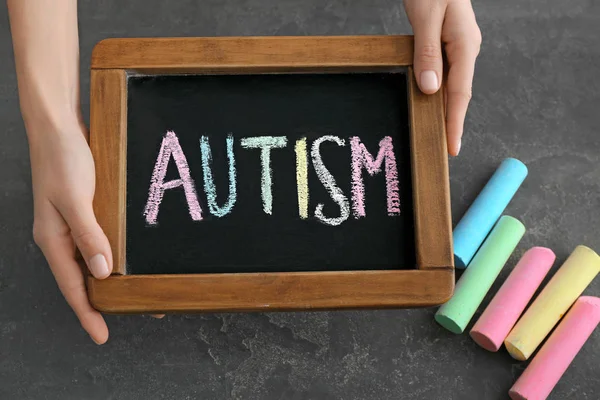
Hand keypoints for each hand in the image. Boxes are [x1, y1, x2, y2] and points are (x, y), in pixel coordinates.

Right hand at [29, 122, 112, 343]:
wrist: (58, 126)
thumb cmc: (62, 159)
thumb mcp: (75, 198)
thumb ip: (89, 234)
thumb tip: (103, 272)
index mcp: (53, 239)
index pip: (72, 285)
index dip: (87, 312)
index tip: (102, 336)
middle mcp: (62, 236)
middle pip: (83, 278)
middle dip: (104, 301)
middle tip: (134, 311)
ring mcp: (73, 225)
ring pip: (92, 262)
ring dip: (111, 279)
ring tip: (135, 292)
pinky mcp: (85, 212)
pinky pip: (99, 242)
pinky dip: (112, 255)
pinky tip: (127, 259)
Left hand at [404, 0, 481, 155]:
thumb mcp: (426, 17)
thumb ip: (428, 53)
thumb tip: (430, 88)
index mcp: (464, 44)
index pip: (460, 92)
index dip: (455, 122)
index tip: (452, 147)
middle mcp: (466, 48)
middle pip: (459, 93)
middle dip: (452, 122)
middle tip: (445, 150)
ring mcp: (459, 46)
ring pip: (452, 85)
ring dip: (445, 109)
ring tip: (439, 134)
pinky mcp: (449, 43)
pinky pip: (446, 74)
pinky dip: (439, 92)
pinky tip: (433, 103)